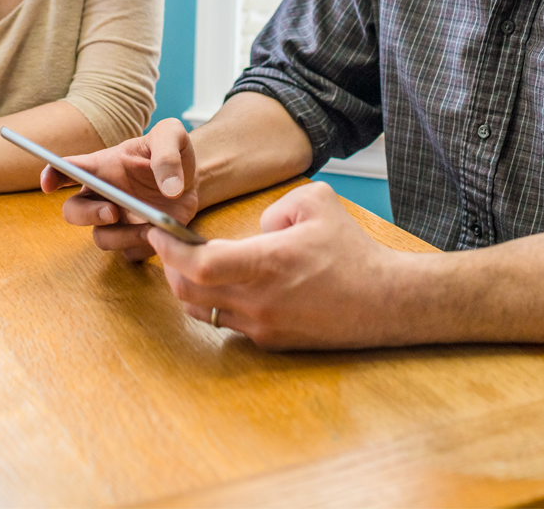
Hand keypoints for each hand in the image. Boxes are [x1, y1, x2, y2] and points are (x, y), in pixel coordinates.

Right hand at [42, 118, 198, 260]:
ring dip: (121, 236)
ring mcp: (118, 220)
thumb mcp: (173, 136)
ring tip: (150, 227)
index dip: (51, 176)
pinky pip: (129, 252)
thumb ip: (168, 155)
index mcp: (104, 166)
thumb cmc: (175, 152)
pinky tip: (161, 235)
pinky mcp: (135, 239)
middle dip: (86, 215)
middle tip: (112, 212)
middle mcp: (104, 194)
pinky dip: (143, 247)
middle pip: (73, 211)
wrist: (194, 178)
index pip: (67, 169)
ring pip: (100, 237)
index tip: (48, 184)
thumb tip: (169, 189)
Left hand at [148, 181, 412, 349]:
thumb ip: (276, 206)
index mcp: (267, 264)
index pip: (199, 264)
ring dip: (188, 287)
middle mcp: (259, 301)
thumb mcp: (316, 202)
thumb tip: (257, 227)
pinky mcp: (272, 341)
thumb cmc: (352, 251)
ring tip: (188, 264)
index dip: (169, 249)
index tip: (157, 231)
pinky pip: (228, 323)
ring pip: (204, 311)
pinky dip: (214, 302)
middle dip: (170, 266)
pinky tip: (222, 284)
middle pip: (190, 291)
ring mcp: (264, 326)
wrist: (386, 301)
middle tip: (166, 245)